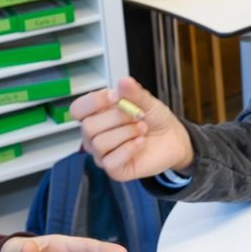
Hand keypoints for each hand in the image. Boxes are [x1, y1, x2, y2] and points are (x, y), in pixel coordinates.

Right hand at [68, 78, 193, 182]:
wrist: (173, 138)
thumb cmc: (154, 119)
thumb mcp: (146, 101)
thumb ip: (134, 93)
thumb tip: (123, 81)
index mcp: (96, 115)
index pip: (77, 109)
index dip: (94, 102)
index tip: (116, 96)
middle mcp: (95, 136)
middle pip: (88, 127)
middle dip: (116, 118)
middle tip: (137, 115)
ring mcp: (103, 154)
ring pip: (99, 144)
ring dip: (126, 133)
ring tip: (142, 129)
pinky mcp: (115, 169)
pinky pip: (111, 161)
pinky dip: (129, 149)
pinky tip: (141, 142)